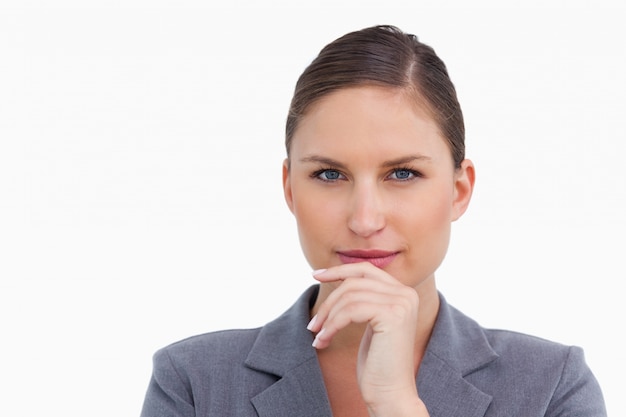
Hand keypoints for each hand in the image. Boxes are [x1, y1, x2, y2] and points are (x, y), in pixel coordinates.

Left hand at [308, 263, 428, 415]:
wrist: (391, 394)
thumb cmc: (378, 363)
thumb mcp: (370, 323)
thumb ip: (364, 299)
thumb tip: (339, 276)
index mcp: (403, 293)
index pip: (365, 270)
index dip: (338, 270)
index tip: (315, 275)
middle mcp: (406, 294)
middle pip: (354, 283)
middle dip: (328, 302)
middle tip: (313, 324)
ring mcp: (401, 303)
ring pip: (349, 296)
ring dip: (327, 317)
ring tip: (318, 336)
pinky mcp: (392, 315)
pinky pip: (350, 310)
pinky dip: (332, 325)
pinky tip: (323, 341)